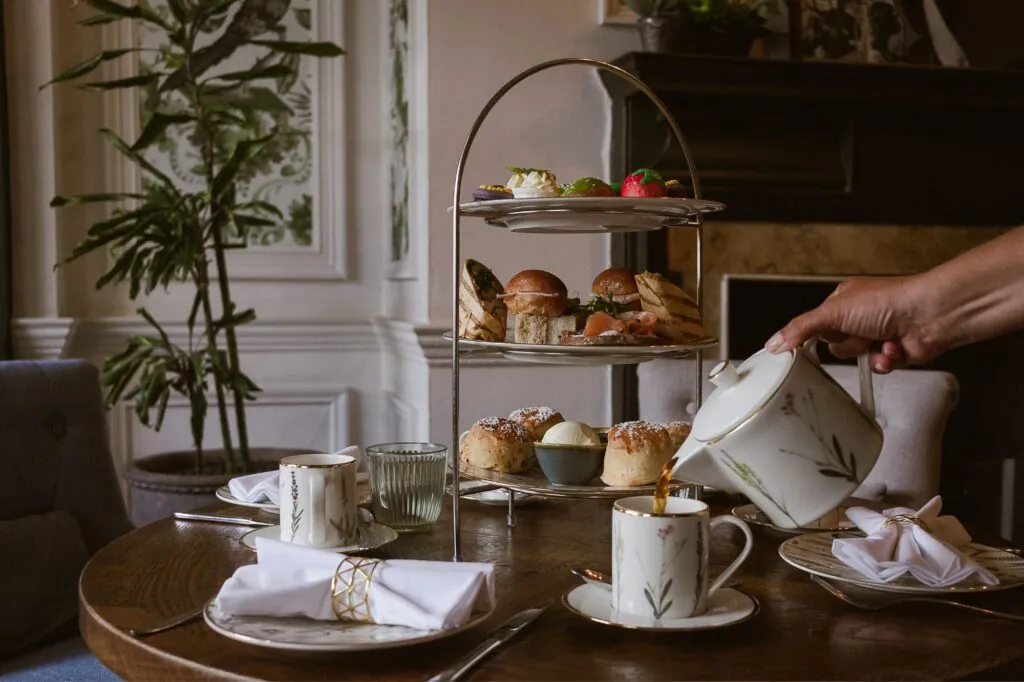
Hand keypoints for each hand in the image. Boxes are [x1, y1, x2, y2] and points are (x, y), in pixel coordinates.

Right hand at [763, 276, 938, 372]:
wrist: (930, 314)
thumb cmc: (889, 301)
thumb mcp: (833, 312)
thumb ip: (801, 329)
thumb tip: (774, 342)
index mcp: (842, 301)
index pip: (816, 326)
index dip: (812, 338)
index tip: (802, 351)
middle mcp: (860, 316)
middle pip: (837, 346)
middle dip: (849, 345)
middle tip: (858, 335)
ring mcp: (878, 334)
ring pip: (858, 359)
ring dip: (869, 354)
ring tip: (881, 340)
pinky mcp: (894, 351)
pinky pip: (878, 368)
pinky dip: (886, 361)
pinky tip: (893, 348)